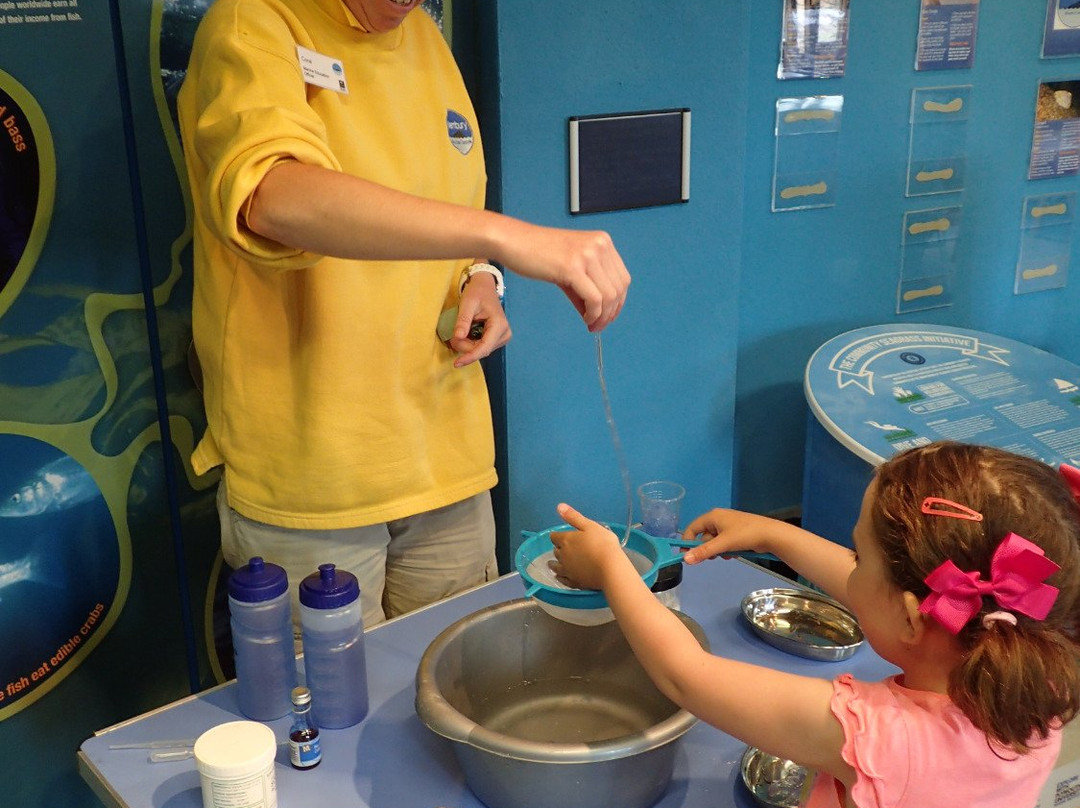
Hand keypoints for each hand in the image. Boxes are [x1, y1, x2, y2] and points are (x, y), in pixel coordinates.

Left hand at [449, 274, 511, 367]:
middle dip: (465, 346)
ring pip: (480, 350)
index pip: (484, 348)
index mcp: (499, 325)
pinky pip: (481, 347)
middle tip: (454, 333)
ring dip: (467, 344)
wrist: (485, 287)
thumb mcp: (467, 304)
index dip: (470, 357)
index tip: (457, 363)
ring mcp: (502, 337)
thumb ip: (462, 321)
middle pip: (481, 350)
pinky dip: (470, 342)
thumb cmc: (477, 292)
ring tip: (462, 329)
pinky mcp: (497, 339)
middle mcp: (504, 334)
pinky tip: (468, 331)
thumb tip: (457, 338)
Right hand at [498, 223, 629, 332]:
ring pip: (609, 296)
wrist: (514, 241)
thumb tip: (599, 315)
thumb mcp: (571, 267)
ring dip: (602, 316)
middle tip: (597, 326)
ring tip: (590, 324)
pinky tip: (585, 319)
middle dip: (611, 313)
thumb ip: (587, 288)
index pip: (622, 278)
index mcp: (602, 242)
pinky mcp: (572, 267)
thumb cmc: (538, 253)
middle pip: (619, 289)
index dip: (618, 302)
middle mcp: (599, 245)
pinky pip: (594, 299)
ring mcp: (587, 255)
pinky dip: (593, 314)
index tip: (607, 317)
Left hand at [549, 503, 623, 589]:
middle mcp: (563, 555)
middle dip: (559, 549)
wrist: (611, 568)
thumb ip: (573, 517)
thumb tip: (559, 506)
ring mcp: (567, 570)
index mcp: (566, 540)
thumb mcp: (589, 525)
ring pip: (556, 566)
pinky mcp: (573, 582)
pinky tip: (559, 577)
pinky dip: (559, 577)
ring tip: (553, 564)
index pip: (554, 537)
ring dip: (554, 564)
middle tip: (564, 549)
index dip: (558, 536)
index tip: (562, 536)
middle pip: (556, 551)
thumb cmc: (603, 543)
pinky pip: (562, 580)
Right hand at [680, 508, 778, 564]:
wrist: (770, 535)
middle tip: (714, 557)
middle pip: (704, 536)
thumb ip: (704, 552)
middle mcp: (718, 518)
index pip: (692, 528)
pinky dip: (727, 549)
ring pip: (715, 542)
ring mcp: (728, 525)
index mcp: (712, 516)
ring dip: (719, 551)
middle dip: (708, 549)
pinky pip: (724, 542)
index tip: (686, 556)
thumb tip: (685, 559)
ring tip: (728, 555)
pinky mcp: (736, 532)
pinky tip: (734, 553)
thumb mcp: (723, 544)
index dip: (687, 542)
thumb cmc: (745, 535)